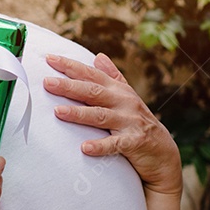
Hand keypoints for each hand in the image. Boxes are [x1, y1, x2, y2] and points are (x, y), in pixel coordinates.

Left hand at [44, 53, 182, 196]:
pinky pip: (115, 144)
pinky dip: (101, 146)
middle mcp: (124, 102)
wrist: (163, 153)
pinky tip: (85, 148)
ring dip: (79, 113)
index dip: (71, 66)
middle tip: (47, 83)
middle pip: (93, 92)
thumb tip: (98, 56)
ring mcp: (130, 122)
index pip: (92, 74)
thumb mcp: (127, 97)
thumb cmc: (138, 123)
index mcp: (118, 90)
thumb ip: (112, 76)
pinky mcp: (135, 142)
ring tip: (58, 112)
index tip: (50, 59)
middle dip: (70, 86)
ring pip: (101, 116)